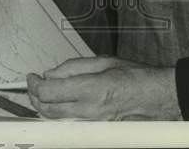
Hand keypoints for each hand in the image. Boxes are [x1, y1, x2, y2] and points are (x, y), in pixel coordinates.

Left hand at [27, 56, 181, 119]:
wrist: (156, 97)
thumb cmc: (136, 78)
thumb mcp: (104, 61)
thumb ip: (74, 67)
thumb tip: (52, 73)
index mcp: (91, 89)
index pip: (49, 91)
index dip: (34, 84)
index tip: (32, 76)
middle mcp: (88, 110)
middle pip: (47, 109)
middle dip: (34, 96)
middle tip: (34, 84)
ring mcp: (90, 122)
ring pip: (55, 118)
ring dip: (44, 105)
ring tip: (45, 91)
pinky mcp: (93, 128)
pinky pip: (68, 121)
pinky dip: (58, 112)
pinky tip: (60, 102)